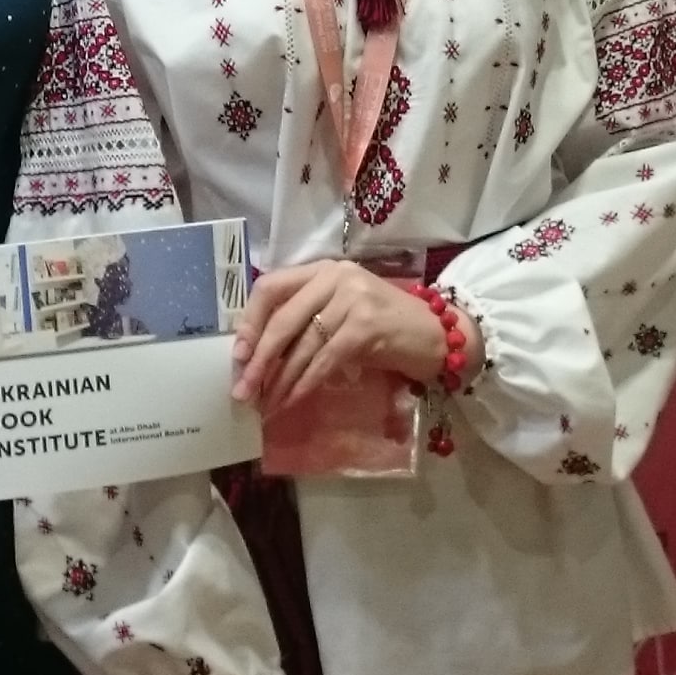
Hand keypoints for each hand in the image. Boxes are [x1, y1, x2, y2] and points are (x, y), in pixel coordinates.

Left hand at [234, 261, 444, 413]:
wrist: (438, 335)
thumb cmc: (386, 326)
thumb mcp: (343, 310)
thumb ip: (307, 318)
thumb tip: (259, 354)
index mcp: (324, 269)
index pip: (271, 285)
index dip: (250, 321)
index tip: (238, 354)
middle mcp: (336, 277)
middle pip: (282, 318)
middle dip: (258, 359)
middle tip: (243, 390)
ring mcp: (353, 300)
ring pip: (301, 344)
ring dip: (279, 380)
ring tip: (265, 405)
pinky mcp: (367, 327)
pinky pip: (324, 360)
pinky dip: (304, 384)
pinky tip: (292, 401)